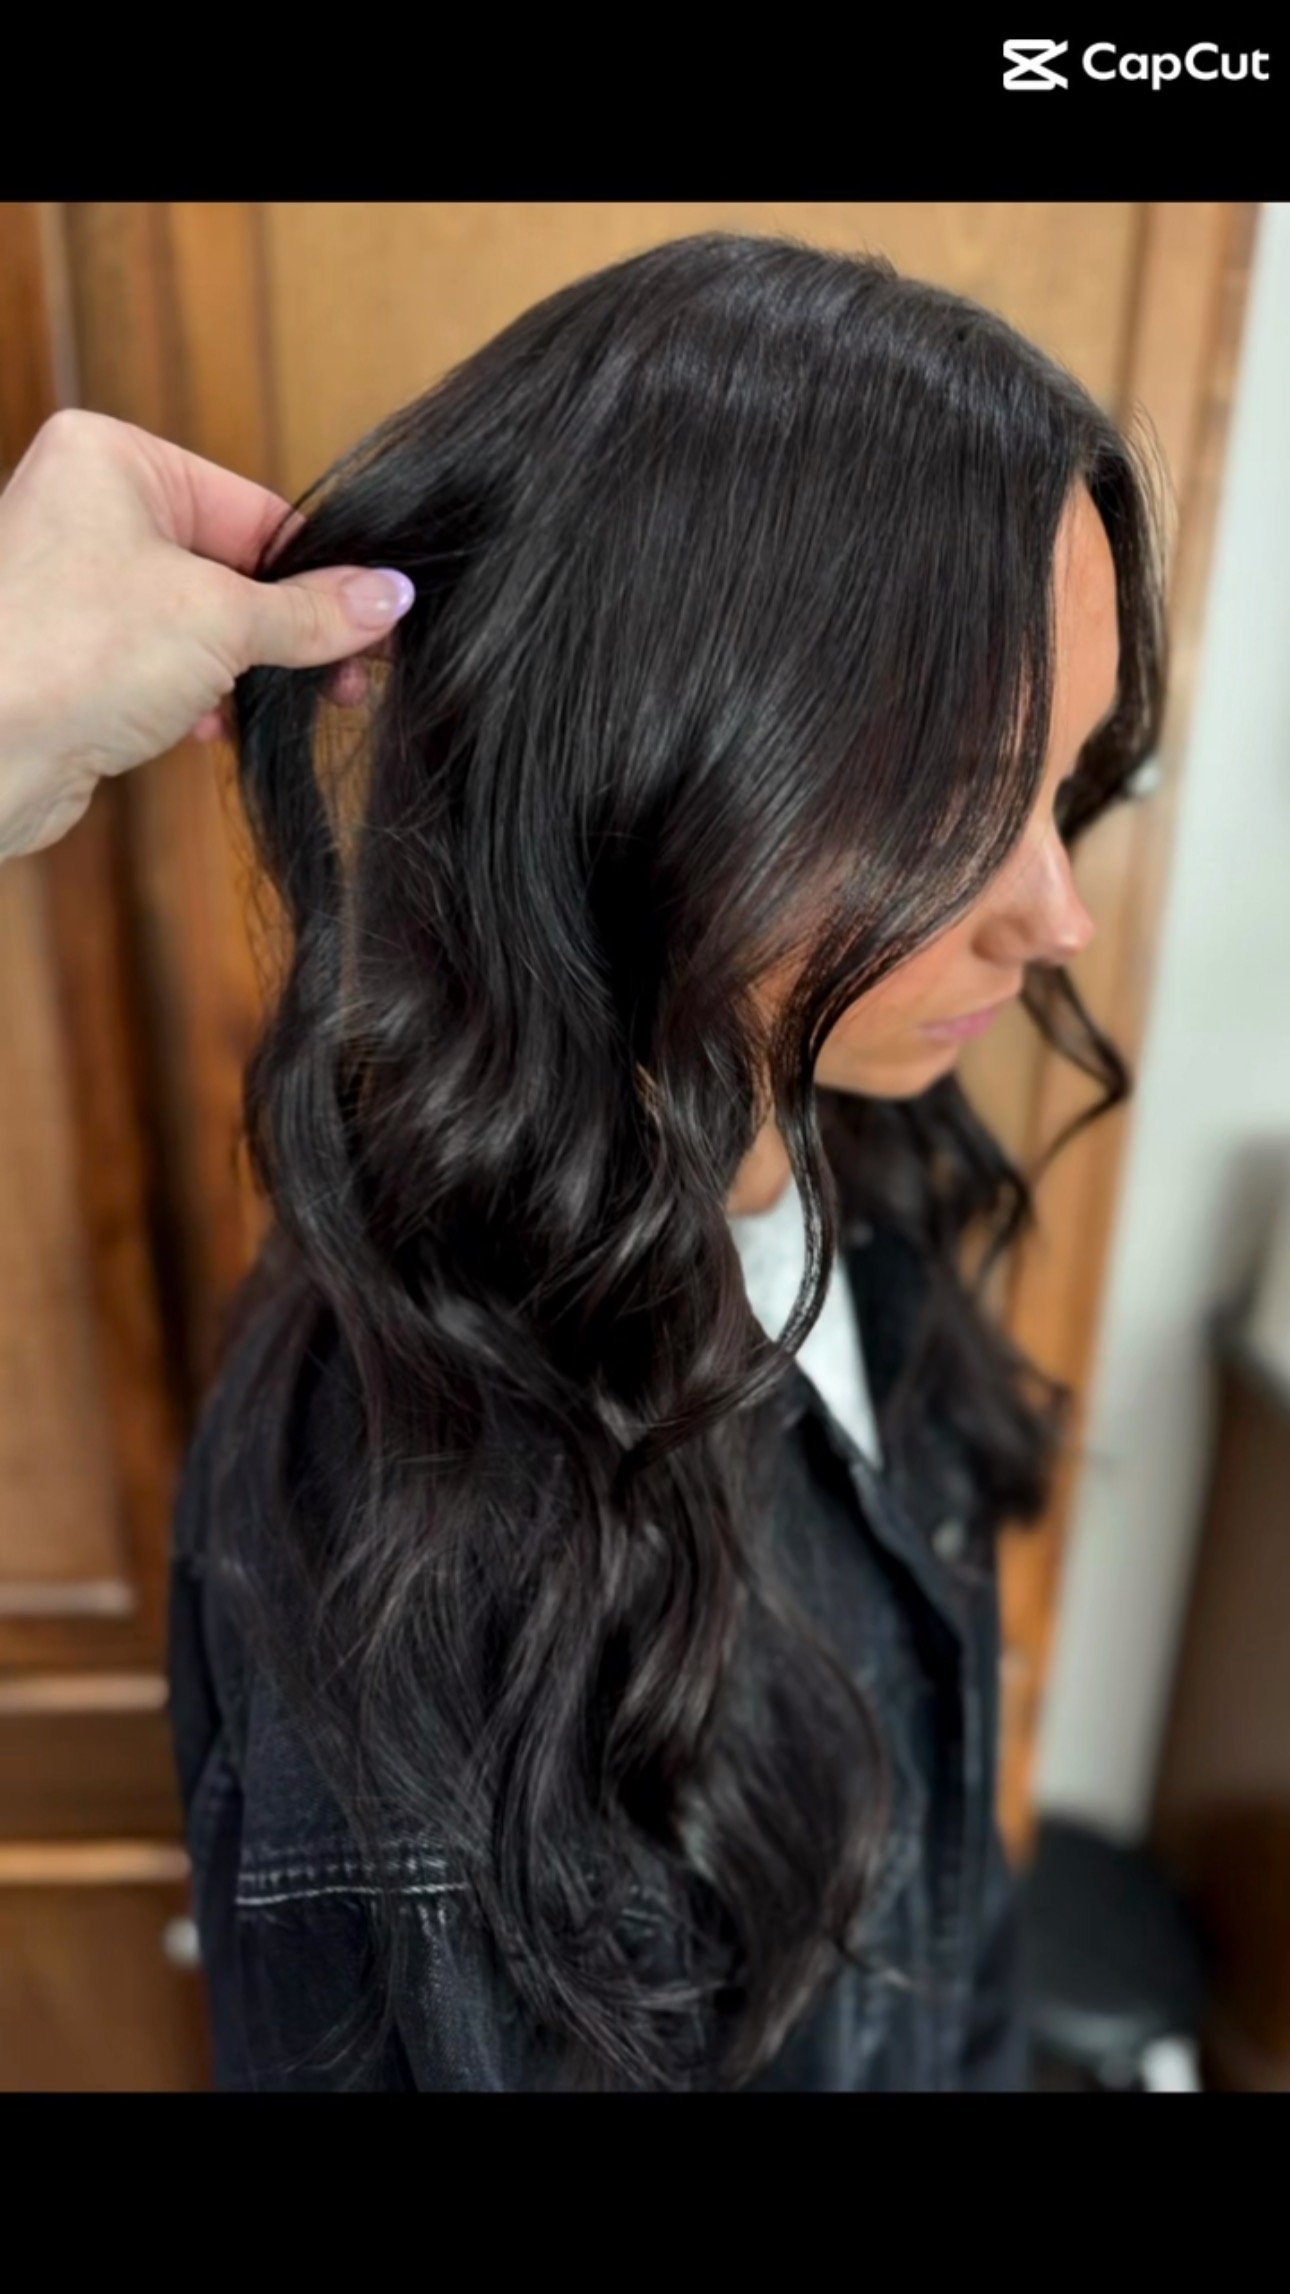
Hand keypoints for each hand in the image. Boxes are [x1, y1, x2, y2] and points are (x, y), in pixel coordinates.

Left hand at [0, 408, 414, 861]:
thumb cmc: (69, 653)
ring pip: (197, 621)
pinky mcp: (70, 654)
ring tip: (269, 711)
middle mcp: (86, 507)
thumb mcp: (220, 621)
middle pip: (229, 566)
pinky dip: (193, 696)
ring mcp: (74, 583)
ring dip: (240, 671)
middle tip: (341, 682)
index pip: (253, 511)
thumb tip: (389, 597)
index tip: (372, 626)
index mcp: (113, 459)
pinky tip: (204, 728)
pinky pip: (159, 664)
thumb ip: (312, 612)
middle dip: (281, 631)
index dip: (319, 575)